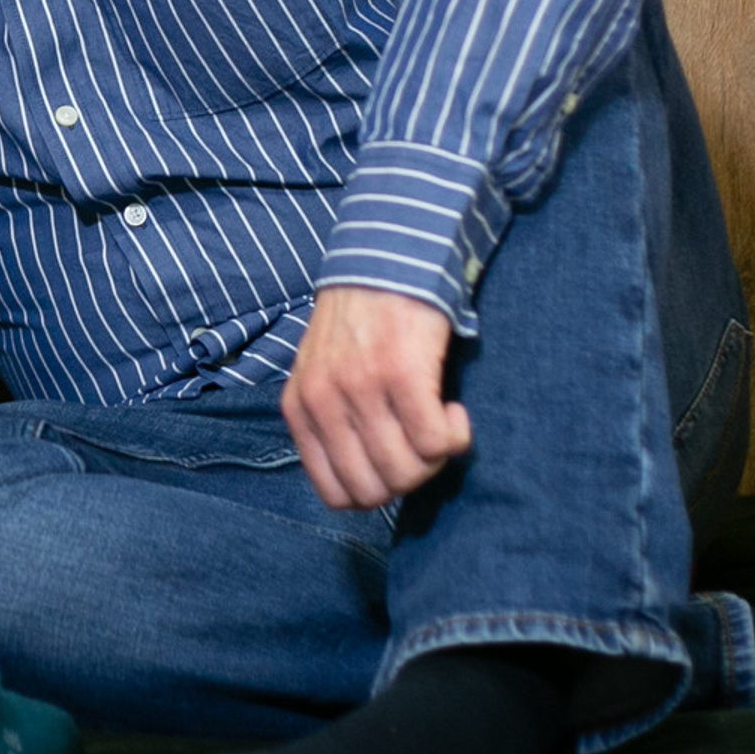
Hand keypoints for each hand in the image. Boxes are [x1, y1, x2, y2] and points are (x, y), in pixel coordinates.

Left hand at [282, 283, 471, 511]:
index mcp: (299, 409)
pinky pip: (437, 441)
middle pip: (376, 490)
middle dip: (410, 478)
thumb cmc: (360, 324)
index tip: (396, 460)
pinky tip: (453, 409)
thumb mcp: (322, 374)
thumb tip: (370, 483)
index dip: (376, 491)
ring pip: (408, 470)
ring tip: (439, 422)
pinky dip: (455, 435)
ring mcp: (360, 388)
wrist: (387, 259)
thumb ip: (332, 423)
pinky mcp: (402, 373)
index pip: (335, 494)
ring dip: (436, 458)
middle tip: (423, 444)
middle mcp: (324, 401)